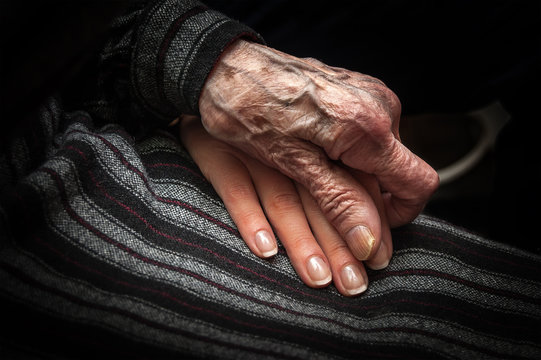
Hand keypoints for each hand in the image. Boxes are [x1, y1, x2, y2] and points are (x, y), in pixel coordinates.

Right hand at [179, 116, 391, 295]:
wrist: (218, 75)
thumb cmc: (268, 112)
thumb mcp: (311, 136)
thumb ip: (341, 176)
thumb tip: (370, 225)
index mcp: (321, 135)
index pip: (357, 184)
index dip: (373, 221)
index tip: (378, 258)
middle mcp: (291, 143)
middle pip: (323, 199)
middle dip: (341, 245)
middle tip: (354, 285)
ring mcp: (254, 148)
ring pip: (285, 198)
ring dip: (302, 240)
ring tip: (318, 278)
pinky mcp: (219, 150)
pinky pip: (235, 186)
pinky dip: (250, 217)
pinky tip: (264, 250)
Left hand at [199, 40, 437, 261]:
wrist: (224, 67)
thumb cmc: (248, 111)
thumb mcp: (293, 164)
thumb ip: (339, 202)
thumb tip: (370, 243)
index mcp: (369, 126)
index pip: (417, 184)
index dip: (398, 217)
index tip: (368, 234)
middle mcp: (378, 104)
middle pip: (397, 172)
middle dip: (371, 203)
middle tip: (334, 223)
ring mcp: (367, 94)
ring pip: (379, 154)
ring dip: (357, 180)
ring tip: (318, 188)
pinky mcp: (353, 90)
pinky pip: (365, 134)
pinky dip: (349, 157)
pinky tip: (317, 162)